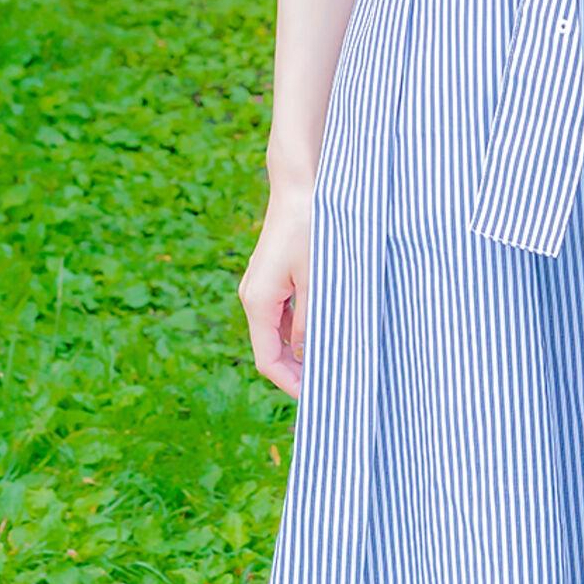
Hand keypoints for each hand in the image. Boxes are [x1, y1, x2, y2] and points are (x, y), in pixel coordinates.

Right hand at [238, 185, 312, 398]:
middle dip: (295, 368)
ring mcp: (260, 285)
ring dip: (299, 348)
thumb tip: (307, 353)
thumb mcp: (317, 279)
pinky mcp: (271, 275)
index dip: (289, 382)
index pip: (266, 359)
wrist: (299, 186)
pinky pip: (281, 312)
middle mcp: (253, 296)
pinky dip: (298, 327)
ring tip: (330, 357)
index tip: (315, 396)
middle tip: (327, 382)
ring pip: (276, 330)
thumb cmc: (310, 229)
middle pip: (269, 348)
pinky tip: (322, 328)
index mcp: (259, 301)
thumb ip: (311, 320)